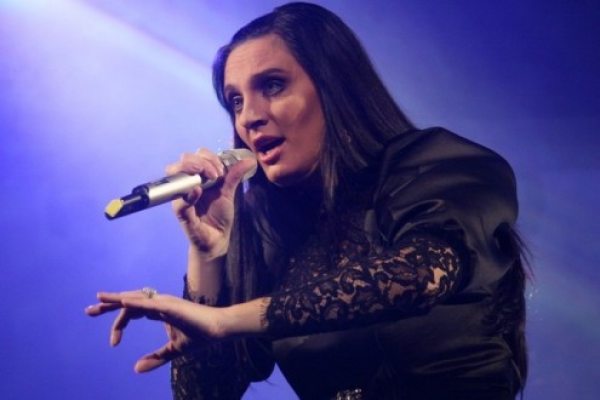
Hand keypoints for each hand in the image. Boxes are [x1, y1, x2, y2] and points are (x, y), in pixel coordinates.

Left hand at [85, 289, 227, 372]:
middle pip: (130, 301)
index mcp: (159, 311)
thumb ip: (156, 358)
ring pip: (136, 298)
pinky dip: (135, 302)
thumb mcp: (173, 351)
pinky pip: (149, 303)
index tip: (112, 342)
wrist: (218, 330)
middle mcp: (160, 303)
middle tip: (89, 311)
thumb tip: (136, 368)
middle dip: (109, 304)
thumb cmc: (199, 336)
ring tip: (99, 299)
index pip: (133, 311)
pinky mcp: (171, 306)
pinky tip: (122, 302)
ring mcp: (165, 303)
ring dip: (116, 299)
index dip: (119, 323)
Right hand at [166, 148, 255, 258]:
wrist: (217, 238)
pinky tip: (197, 192)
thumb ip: (234, 175)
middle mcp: (187, 182)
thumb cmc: (219, 215)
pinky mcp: (180, 212)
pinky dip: (187, 194)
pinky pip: (178, 200)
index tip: (221, 170)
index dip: (208, 157)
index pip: (197, 155)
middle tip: (215, 174)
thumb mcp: (228, 192)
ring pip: (175, 174)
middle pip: (184, 159)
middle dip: (200, 161)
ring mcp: (181, 196)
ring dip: (191, 170)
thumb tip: (250, 160)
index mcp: (199, 176)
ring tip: (206, 178)